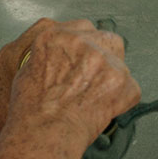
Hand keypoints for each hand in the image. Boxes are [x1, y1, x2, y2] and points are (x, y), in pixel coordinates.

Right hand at [6, 20, 139, 146]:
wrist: (44, 131)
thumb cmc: (31, 107)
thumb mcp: (27, 68)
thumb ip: (50, 55)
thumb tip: (61, 61)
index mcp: (56, 35)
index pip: (84, 28)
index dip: (86, 45)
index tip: (85, 57)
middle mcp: (82, 42)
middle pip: (107, 39)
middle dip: (105, 55)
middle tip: (94, 78)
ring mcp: (104, 60)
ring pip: (120, 65)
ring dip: (112, 79)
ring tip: (94, 99)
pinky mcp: (122, 81)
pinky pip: (130, 89)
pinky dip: (121, 101)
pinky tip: (103, 110)